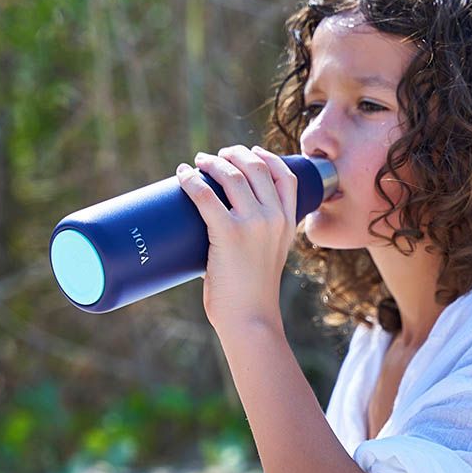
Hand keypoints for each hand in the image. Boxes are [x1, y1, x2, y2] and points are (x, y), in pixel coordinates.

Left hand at [175, 144, 296, 335]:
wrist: (251, 320)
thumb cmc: (252, 297)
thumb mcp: (267, 261)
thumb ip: (254, 244)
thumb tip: (218, 236)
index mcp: (288, 224)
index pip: (285, 176)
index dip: (266, 157)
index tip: (249, 152)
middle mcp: (275, 218)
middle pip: (256, 167)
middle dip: (234, 154)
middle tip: (215, 157)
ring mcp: (254, 224)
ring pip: (232, 175)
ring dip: (212, 162)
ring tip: (198, 163)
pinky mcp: (229, 233)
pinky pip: (206, 195)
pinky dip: (191, 180)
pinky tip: (182, 175)